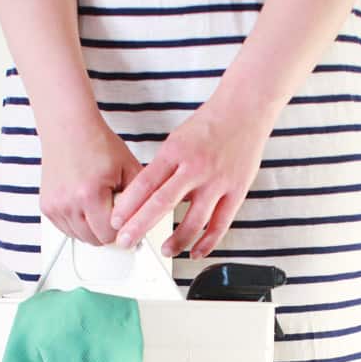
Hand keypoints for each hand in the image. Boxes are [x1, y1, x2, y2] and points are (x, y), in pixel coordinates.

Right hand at [40, 124, 141, 245]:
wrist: (69, 128)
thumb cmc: (97, 143)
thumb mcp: (129, 167)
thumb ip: (141, 197)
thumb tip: (148, 219)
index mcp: (89, 194)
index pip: (110, 234)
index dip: (122, 228)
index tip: (128, 219)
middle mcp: (67, 202)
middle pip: (95, 240)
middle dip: (108, 229)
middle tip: (114, 208)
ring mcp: (54, 206)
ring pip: (80, 237)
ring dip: (93, 228)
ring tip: (99, 204)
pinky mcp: (46, 207)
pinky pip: (67, 230)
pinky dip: (78, 224)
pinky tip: (86, 206)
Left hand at [108, 95, 272, 259]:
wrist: (245, 110)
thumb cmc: (209, 124)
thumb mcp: (177, 139)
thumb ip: (164, 168)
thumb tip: (147, 196)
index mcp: (176, 152)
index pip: (145, 183)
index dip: (128, 205)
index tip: (115, 221)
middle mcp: (196, 168)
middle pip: (163, 202)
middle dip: (140, 226)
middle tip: (126, 241)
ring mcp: (217, 182)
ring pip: (194, 220)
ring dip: (177, 240)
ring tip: (165, 251)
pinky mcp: (237, 191)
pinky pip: (221, 224)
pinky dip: (207, 242)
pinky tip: (195, 251)